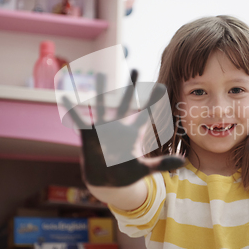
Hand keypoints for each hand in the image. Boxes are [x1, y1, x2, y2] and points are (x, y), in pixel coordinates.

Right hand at [62, 70, 184, 186]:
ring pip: (102, 106)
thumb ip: (162, 164)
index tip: (162, 86)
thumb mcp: (146, 169)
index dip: (153, 100)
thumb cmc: (128, 173)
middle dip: (131, 85)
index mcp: (133, 132)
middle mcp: (119, 126)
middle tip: (136, 67)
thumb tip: (182, 161)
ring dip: (101, 90)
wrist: (107, 182)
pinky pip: (79, 120)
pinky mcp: (89, 136)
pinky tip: (65, 97)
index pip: (146, 113)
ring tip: (101, 74)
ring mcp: (103, 129)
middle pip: (126, 101)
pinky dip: (72, 109)